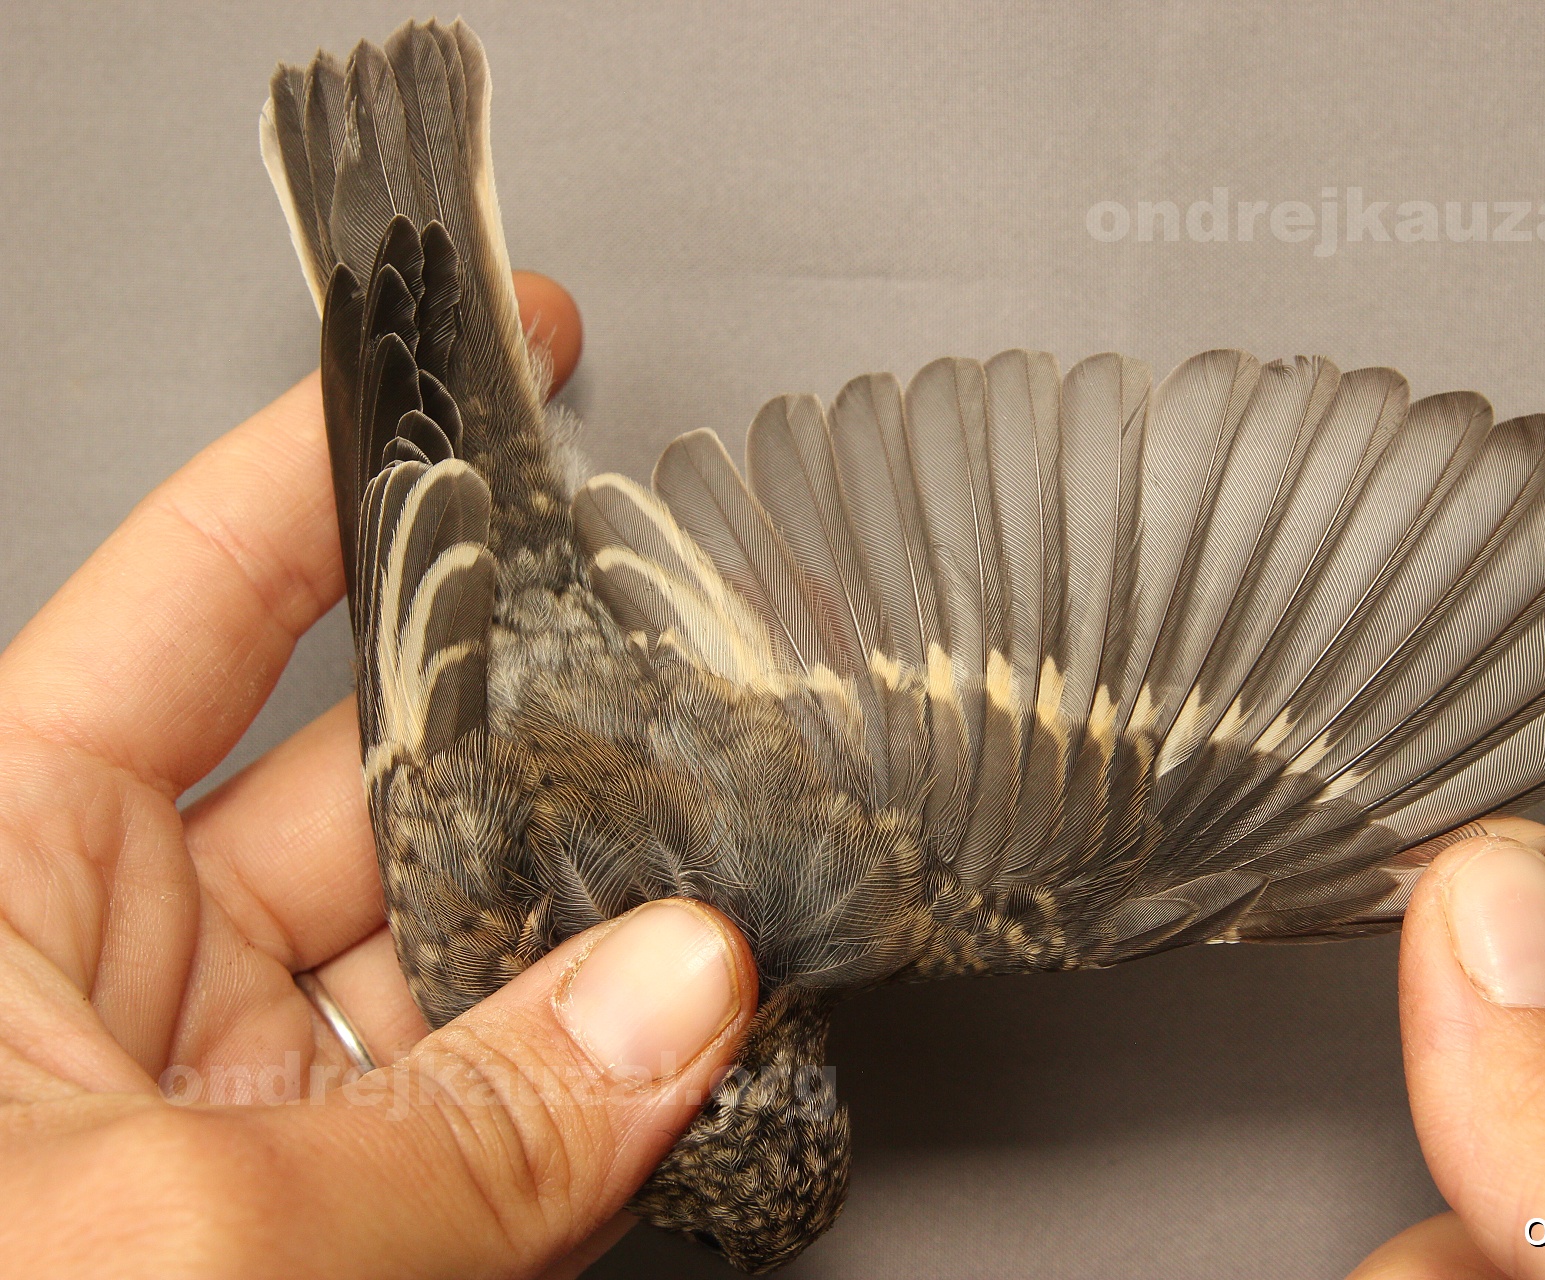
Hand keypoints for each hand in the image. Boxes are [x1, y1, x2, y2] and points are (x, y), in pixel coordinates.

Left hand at [0, 275, 757, 1279]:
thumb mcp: (160, 1239)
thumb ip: (456, 1127)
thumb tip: (687, 1006)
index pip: (210, 590)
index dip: (355, 460)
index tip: (496, 351)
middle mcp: (103, 962)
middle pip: (384, 773)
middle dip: (549, 726)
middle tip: (711, 681)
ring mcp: (226, 1101)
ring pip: (467, 960)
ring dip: (606, 934)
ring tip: (742, 891)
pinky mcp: (312, 1227)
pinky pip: (492, 1121)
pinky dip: (602, 1094)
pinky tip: (698, 1053)